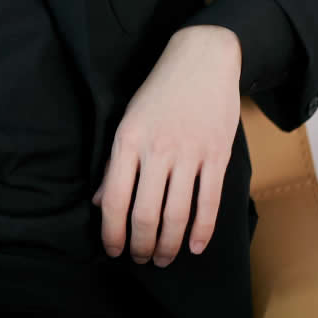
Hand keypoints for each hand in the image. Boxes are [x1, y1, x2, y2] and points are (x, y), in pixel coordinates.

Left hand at [91, 24, 241, 266]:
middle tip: (140, 260)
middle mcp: (157, 149)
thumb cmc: (160, 90)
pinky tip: (195, 247)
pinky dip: (202, 231)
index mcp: (128, 139)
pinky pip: (209, 203)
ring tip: (162, 258)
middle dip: (141, 245)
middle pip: (145, 213)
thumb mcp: (128, 119)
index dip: (112, 232)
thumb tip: (100, 202)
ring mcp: (189, 153)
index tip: (112, 250)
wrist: (202, 58)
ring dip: (168, 245)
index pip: (114, 198)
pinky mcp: (216, 155)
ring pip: (177, 214)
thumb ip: (116, 163)